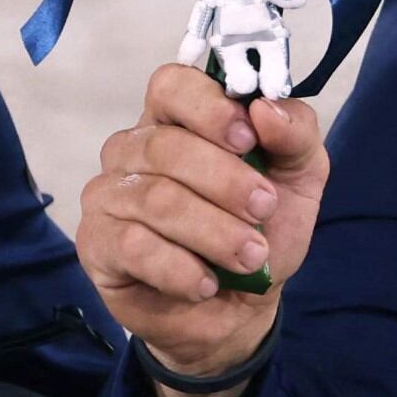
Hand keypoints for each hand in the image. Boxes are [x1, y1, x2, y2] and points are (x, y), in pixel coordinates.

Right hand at [82, 65, 326, 396]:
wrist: (240, 310)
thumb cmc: (261, 229)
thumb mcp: (299, 179)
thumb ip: (296, 135)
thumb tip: (267, 109)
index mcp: (178, 119)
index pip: (172, 85)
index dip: (208, 107)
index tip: (248, 139)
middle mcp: (134, 149)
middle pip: (166, 146)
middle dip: (226, 181)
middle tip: (264, 210)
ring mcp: (109, 195)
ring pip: (155, 200)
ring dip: (213, 231)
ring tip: (250, 256)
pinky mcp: (97, 244)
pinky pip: (134, 247)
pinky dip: (181, 269)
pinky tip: (206, 283)